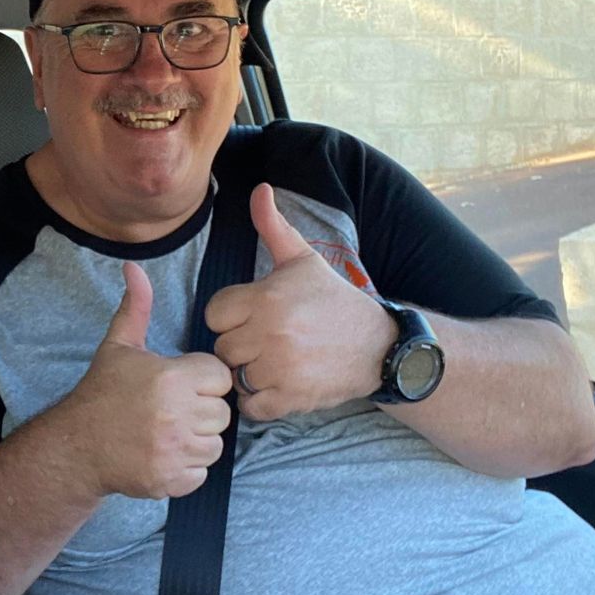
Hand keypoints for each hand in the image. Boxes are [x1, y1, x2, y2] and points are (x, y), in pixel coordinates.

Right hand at [54, 261, 234, 499]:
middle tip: (175, 409)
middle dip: (203, 411)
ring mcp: (174, 450)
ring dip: (199, 440)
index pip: (220, 376)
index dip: (203, 379)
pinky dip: (188, 467)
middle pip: (222, 412)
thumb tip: (134, 267)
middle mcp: (176, 414)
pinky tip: (166, 453)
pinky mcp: (171, 479)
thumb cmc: (102, 393)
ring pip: (216, 445)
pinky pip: (202, 473)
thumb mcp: (119, 346)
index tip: (182, 383)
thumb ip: (136, 308)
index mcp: (171, 378)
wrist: (77, 445)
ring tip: (172, 431)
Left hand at [205, 184, 396, 420]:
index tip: (253, 316)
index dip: (231, 315)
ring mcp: (280, 368)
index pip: (215, 313)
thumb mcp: (303, 260)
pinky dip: (258, 401)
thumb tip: (259, 188)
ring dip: (249, 373)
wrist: (378, 346)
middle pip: (222, 347)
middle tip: (265, 340)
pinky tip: (277, 384)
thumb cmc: (332, 301)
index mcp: (267, 296)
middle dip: (239, 345)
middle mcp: (271, 332)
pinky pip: (250, 406)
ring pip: (234, 377)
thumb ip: (273, 227)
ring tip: (274, 361)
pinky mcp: (291, 399)